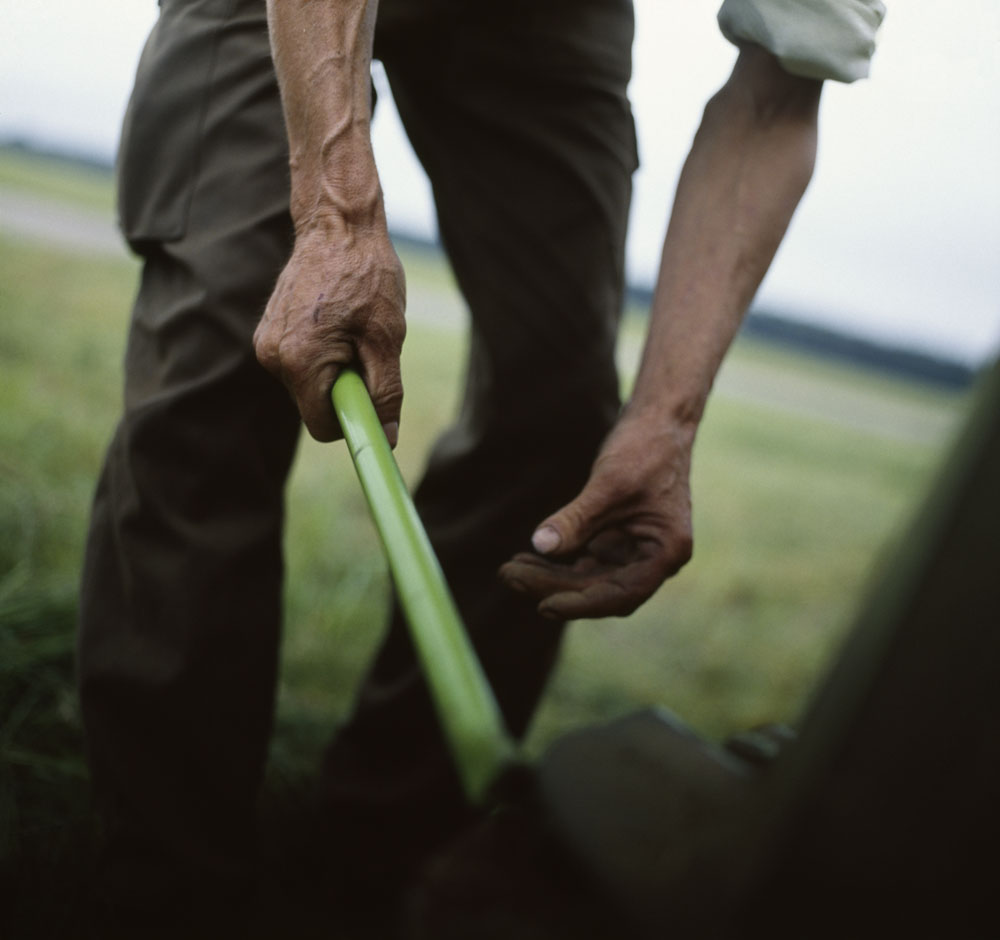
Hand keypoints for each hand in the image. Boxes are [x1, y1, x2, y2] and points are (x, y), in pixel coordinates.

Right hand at [254, 224, 405, 442]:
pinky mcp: (268, 331)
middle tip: (366, 349)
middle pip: (315, 405)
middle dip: (345, 389)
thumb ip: (385, 392)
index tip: (374, 397)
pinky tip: (337, 320)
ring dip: (335, 369)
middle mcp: (272, 356)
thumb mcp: (386, 338)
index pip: (323, 426)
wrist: (338, 225)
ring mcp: (266, 342)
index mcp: (300, 362)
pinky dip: (323, 353)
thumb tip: (387, 437)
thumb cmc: (367, 276)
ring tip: (352, 328)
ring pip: (309, 384)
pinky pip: (300, 362)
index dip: (353, 420)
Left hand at [499, 410, 694, 618]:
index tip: (543, 606)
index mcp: (667, 551)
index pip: (622, 593)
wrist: (658, 420)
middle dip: (554, 585)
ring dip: (551, 575)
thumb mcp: (609, 484)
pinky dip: (560, 560)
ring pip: (590, 578)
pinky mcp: (619, 539)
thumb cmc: (645, 448)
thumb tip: (541, 545)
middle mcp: (655, 559)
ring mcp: (636, 550)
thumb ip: (577, 518)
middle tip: (509, 575)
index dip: (582, 604)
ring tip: (510, 569)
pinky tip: (529, 557)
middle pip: (600, 588)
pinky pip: (586, 560)